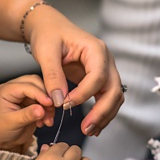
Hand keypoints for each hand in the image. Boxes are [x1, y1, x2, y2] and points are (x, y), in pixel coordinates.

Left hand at [0, 75, 55, 153]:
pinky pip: (45, 101)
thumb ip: (27, 115)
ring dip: (49, 105)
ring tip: (47, 120)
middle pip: (37, 83)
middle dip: (46, 96)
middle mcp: (16, 89)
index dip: (39, 93)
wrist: (4, 140)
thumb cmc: (1, 130)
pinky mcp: (33, 101)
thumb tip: (41, 109)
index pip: (26, 86)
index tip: (50, 103)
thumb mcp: (12, 123)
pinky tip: (46, 121)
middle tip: (50, 110)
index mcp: (7, 91)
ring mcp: (25, 94)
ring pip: (43, 91)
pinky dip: (49, 110)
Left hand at [22, 5, 124, 136]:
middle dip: (102, 111)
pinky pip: (106, 98)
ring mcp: (106, 70)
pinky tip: (92, 126)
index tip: (66, 104)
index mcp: (96, 50)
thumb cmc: (48, 35)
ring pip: (114, 97)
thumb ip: (52, 77)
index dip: (84, 94)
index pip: (98, 76)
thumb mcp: (45, 52)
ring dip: (105, 116)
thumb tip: (58, 101)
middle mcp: (106, 60)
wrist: (49, 27)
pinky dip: (102, 113)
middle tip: (87, 128)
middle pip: (113, 90)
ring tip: (89, 131)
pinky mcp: (100, 80)